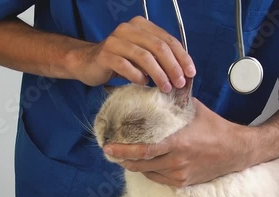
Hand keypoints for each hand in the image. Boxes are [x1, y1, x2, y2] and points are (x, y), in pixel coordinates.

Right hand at [72, 16, 195, 92]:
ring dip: (158, 74)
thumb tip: (183, 74)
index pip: (168, 40)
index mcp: (141, 26)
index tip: (191, 73)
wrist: (87, 63)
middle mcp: (128, 29)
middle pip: (158, 47)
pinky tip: (143, 84)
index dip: (182, 57)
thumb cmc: (119, 62)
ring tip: (165, 88)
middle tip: (179, 83)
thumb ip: (159, 59)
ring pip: (144, 57)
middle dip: (173, 67)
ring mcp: (115, 40)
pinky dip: (137, 76)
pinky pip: (126, 66)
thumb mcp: (142, 57)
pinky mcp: (105, 54)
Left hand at [103, 99, 256, 186]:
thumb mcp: (193, 110)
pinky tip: (144, 163)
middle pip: (140, 165)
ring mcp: (180, 174)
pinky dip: (148, 171)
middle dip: (123, 160)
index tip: (108, 148)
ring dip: (134, 166)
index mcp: (177, 143)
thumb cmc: (214, 127)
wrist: (236, 150)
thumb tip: (152, 88)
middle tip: (111, 152)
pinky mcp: (183, 182)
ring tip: (124, 156)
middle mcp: (177, 162)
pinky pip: (158, 179)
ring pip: (148, 173)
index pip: (143, 151)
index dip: (123, 151)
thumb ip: (172, 102)